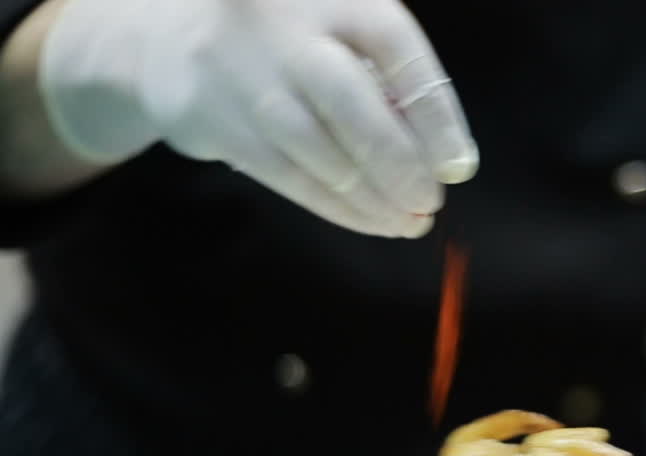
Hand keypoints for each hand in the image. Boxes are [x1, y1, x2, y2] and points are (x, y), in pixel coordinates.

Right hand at [38, 0, 477, 236]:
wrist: (170, 33)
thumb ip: (387, 80)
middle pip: (353, 106)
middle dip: (399, 166)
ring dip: (371, 199)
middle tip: (429, 202)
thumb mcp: (340, 31)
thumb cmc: (289, 37)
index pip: (398, 52)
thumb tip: (441, 158)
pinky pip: (288, 177)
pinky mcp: (214, 120)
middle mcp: (285, 27)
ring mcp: (243, 73)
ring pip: (319, 153)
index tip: (458, 167)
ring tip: (407, 222)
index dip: (436, 116)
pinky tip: (369, 221)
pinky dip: (336, 207)